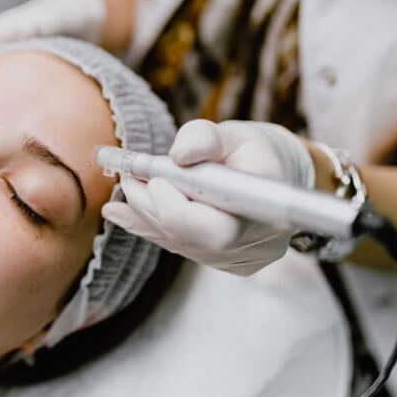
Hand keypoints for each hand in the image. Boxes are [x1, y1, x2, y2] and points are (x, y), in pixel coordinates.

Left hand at [102, 119, 314, 275]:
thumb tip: (179, 155)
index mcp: (268, 208)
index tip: (155, 178)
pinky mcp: (226, 263)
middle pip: (190, 237)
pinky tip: (121, 212)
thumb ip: (204, 138)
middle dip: (150, 205)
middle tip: (128, 177)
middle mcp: (258, 243)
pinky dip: (150, 227)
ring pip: (179, 244)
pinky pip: (180, 248)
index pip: (216, 228)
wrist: (274, 175)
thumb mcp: (233, 133)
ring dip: (146, 214)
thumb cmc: (253, 151)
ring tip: (128, 186)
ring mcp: (241, 259)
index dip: (176, 207)